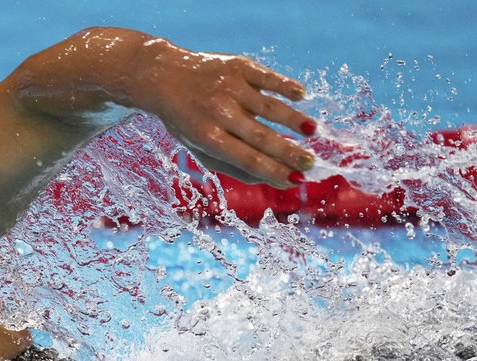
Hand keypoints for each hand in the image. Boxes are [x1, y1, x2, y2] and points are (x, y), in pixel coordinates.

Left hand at [140, 42, 314, 187]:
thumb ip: (237, 167)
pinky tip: (301, 95)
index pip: (248, 159)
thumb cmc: (188, 121)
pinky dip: (286, 86)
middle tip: (312, 161)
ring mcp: (230, 87)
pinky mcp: (238, 66)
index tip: (299, 179)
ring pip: (269, 107)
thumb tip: (280, 179)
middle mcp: (219, 113)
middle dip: (289, 151)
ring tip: (312, 130)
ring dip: (294, 119)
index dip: (275, 170)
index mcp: (208, 138)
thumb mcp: (201, 149)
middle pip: (261, 136)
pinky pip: (268, 77)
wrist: (164, 77)